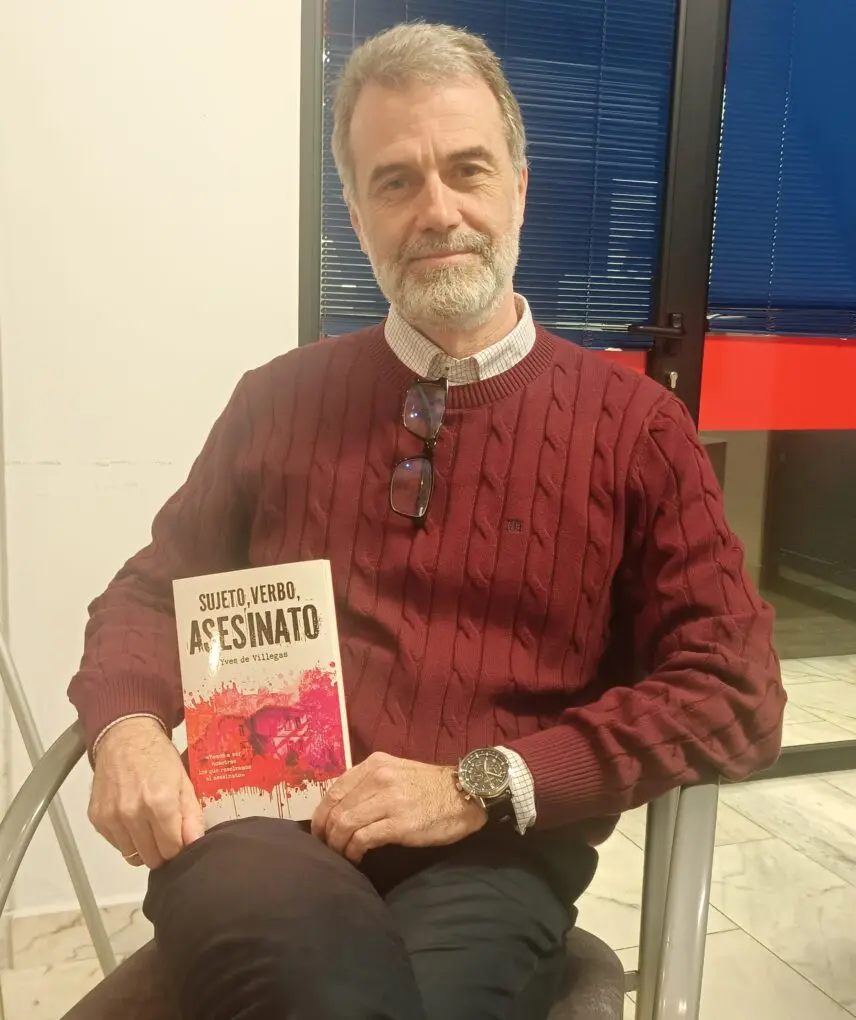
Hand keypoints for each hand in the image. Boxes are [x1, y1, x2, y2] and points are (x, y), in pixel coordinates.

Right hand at [88, 717, 204, 868]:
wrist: (125, 739)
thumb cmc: (157, 757)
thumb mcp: (184, 781)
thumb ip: (192, 815)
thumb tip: (194, 843)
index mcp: (160, 803)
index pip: (172, 850)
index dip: (179, 847)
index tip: (180, 839)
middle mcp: (133, 813)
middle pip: (152, 857)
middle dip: (163, 851)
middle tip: (166, 834)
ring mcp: (112, 817)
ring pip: (132, 855)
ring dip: (144, 848)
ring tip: (149, 826)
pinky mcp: (97, 818)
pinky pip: (116, 844)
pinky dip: (127, 839)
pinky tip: (133, 821)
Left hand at [311, 752, 486, 863]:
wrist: (468, 794)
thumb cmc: (432, 787)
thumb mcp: (397, 772)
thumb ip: (371, 782)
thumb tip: (344, 806)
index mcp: (375, 764)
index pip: (334, 789)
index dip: (320, 814)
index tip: (319, 831)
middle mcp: (378, 777)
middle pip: (335, 809)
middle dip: (325, 833)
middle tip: (327, 849)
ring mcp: (388, 800)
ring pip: (344, 824)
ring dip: (337, 845)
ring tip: (341, 856)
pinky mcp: (399, 823)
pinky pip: (362, 839)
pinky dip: (353, 852)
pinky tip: (357, 859)